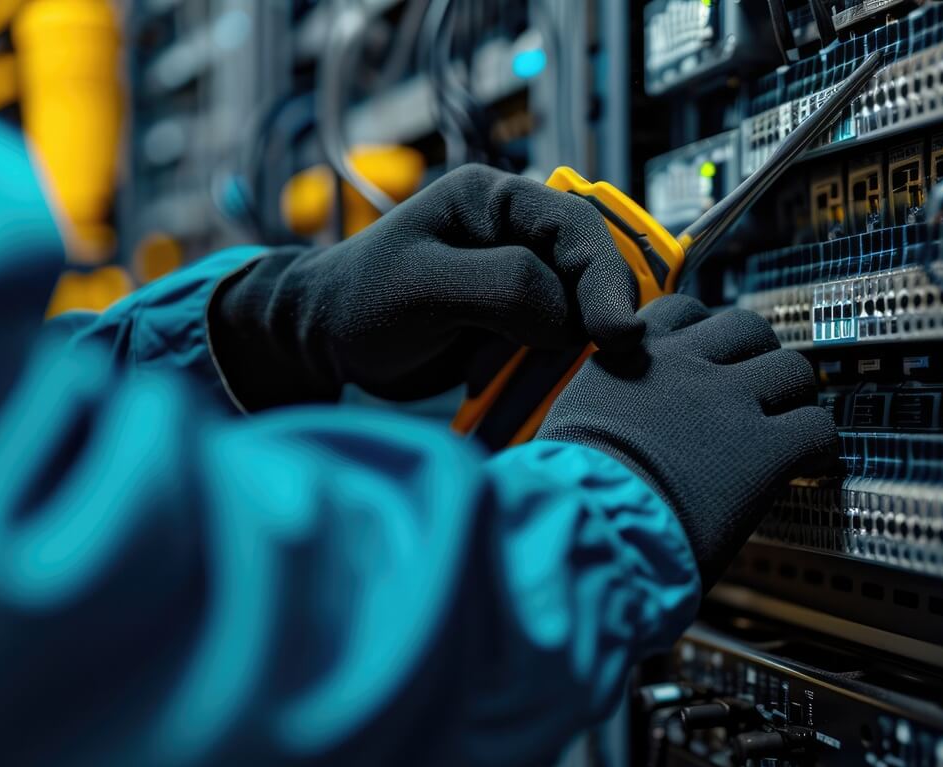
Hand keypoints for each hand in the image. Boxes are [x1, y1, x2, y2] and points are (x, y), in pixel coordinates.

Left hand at [209, 164, 643, 407]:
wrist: (324, 342)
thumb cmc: (358, 301)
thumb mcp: (424, 285)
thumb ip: (502, 285)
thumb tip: (569, 315)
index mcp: (497, 200)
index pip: (579, 229)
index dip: (607, 278)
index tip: (619, 334)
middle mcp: (518, 237)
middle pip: (592, 275)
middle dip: (596, 322)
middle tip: (599, 368)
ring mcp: (521, 284)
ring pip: (580, 320)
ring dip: (564, 360)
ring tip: (512, 382)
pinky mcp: (517, 328)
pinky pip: (556, 353)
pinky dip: (543, 379)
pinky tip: (501, 389)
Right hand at [536, 295, 841, 588]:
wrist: (583, 530)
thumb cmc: (564, 498)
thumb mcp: (571, 429)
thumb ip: (606, 412)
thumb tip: (616, 436)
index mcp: (628, 358)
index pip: (681, 312)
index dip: (706, 335)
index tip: (713, 359)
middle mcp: (680, 365)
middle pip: (747, 328)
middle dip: (759, 357)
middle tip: (762, 393)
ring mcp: (728, 401)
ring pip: (792, 369)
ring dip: (795, 398)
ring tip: (790, 429)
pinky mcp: (765, 448)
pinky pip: (819, 428)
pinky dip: (822, 449)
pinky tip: (810, 469)